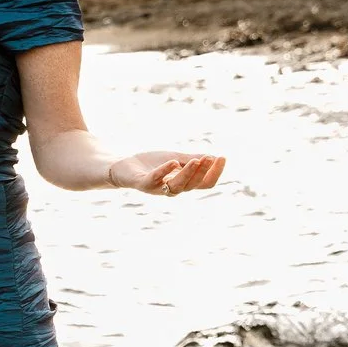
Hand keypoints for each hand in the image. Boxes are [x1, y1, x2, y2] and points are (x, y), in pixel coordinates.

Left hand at [105, 150, 225, 196]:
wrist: (125, 166)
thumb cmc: (152, 164)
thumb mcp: (176, 158)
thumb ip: (193, 159)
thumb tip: (214, 157)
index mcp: (183, 183)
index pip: (205, 183)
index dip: (215, 172)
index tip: (222, 157)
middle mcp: (173, 189)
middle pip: (193, 185)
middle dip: (204, 171)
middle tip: (210, 157)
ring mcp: (158, 188)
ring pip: (177, 187)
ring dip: (188, 174)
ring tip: (196, 161)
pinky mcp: (142, 184)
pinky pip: (155, 181)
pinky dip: (164, 172)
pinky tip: (173, 163)